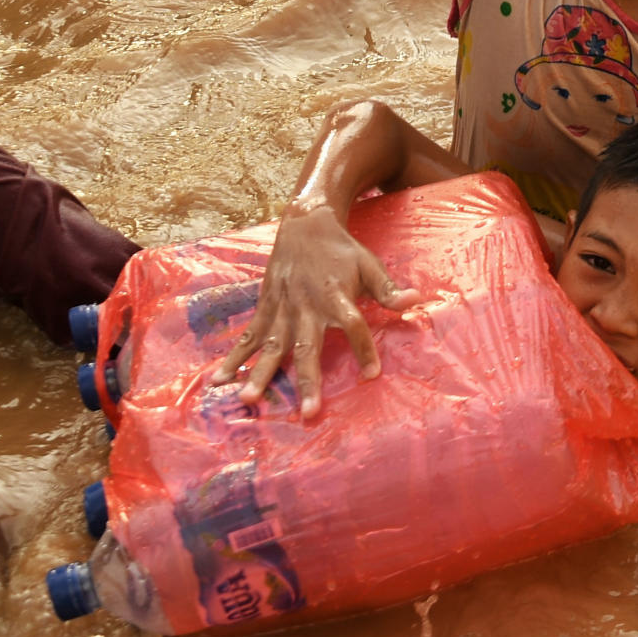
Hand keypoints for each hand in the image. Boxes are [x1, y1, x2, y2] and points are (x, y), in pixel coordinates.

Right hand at [212, 205, 419, 417]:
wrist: (304, 223)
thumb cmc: (342, 250)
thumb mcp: (369, 264)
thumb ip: (388, 289)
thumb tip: (417, 301)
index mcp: (336, 294)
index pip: (354, 325)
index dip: (363, 349)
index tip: (372, 375)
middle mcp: (307, 305)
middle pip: (308, 346)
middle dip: (307, 380)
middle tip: (307, 413)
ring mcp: (282, 307)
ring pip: (272, 345)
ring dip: (261, 373)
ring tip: (249, 400)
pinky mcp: (265, 306)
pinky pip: (250, 335)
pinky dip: (235, 356)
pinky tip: (220, 378)